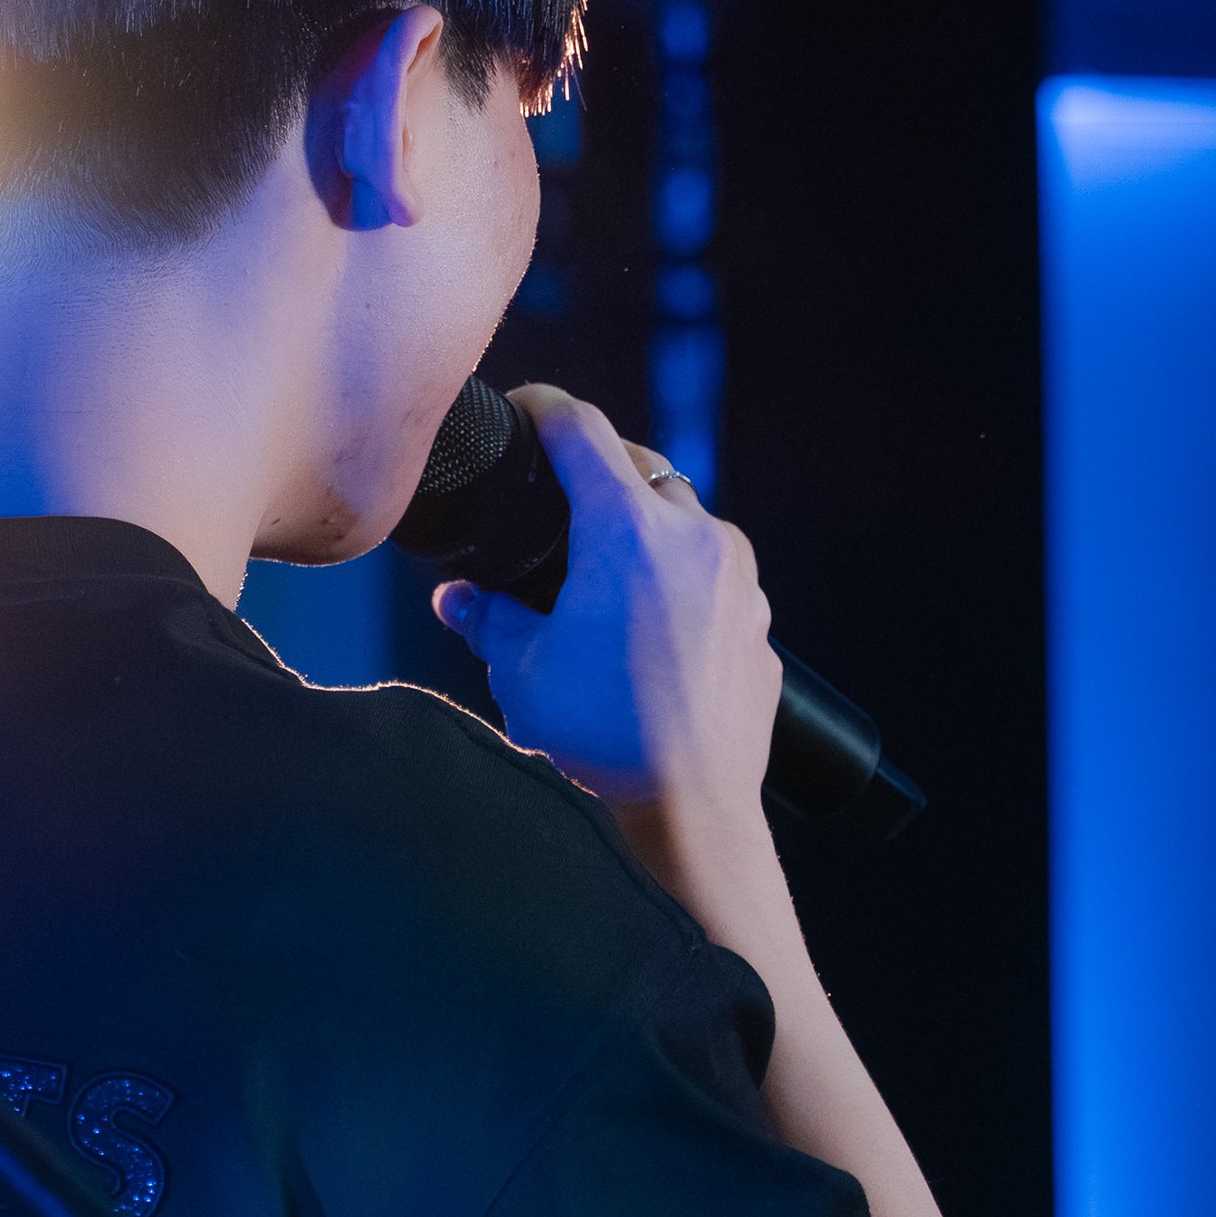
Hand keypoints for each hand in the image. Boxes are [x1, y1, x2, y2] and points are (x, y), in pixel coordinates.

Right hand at [431, 386, 777, 843]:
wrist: (691, 809)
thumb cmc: (602, 738)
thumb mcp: (521, 671)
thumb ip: (486, 618)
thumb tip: (457, 598)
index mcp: (627, 530)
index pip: (583, 429)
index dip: (545, 407)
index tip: (526, 408)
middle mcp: (694, 537)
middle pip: (641, 467)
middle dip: (599, 472)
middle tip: (559, 498)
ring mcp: (737, 578)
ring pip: (685, 520)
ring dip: (645, 528)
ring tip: (604, 572)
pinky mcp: (758, 621)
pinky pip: (714, 575)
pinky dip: (679, 580)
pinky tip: (647, 626)